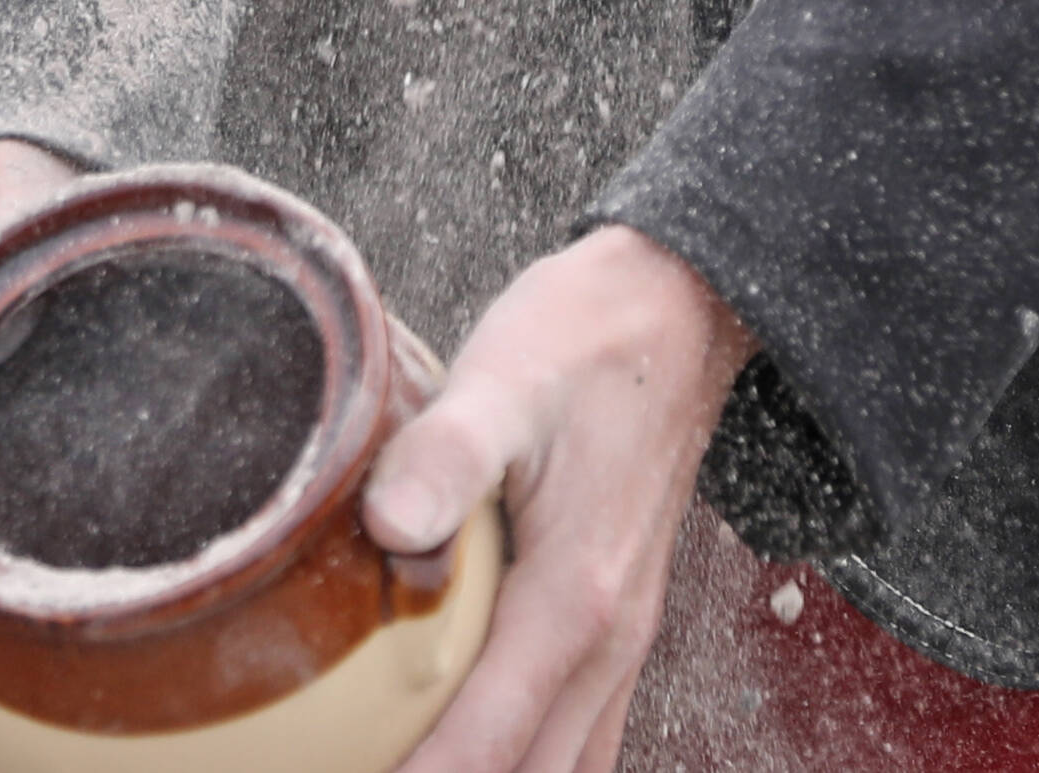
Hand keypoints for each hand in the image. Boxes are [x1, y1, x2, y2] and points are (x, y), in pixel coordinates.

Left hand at [368, 226, 749, 772]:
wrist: (679, 312)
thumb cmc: (586, 345)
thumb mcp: (505, 380)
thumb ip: (449, 454)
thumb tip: (386, 524)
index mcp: (574, 605)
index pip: (484, 750)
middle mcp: (607, 648)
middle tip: (359, 772)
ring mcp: (620, 646)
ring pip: (563, 770)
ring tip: (405, 766)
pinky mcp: (617, 630)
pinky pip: (580, 739)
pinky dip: (527, 762)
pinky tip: (470, 747)